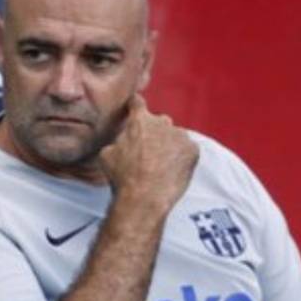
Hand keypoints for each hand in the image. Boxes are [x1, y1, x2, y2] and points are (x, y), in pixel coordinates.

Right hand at [99, 95, 198, 217]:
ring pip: (174, 135)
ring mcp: (180, 135)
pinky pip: (186, 149)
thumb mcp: (106, 155)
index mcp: (139, 120)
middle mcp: (162, 123)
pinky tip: (171, 170)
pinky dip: (180, 157)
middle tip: (145, 151)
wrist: (145, 197)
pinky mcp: (193, 150)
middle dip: (152, 132)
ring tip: (159, 164)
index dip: (134, 105)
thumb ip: (117, 140)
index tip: (134, 106)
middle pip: (158, 121)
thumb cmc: (123, 177)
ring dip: (167, 144)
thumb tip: (121, 140)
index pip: (137, 102)